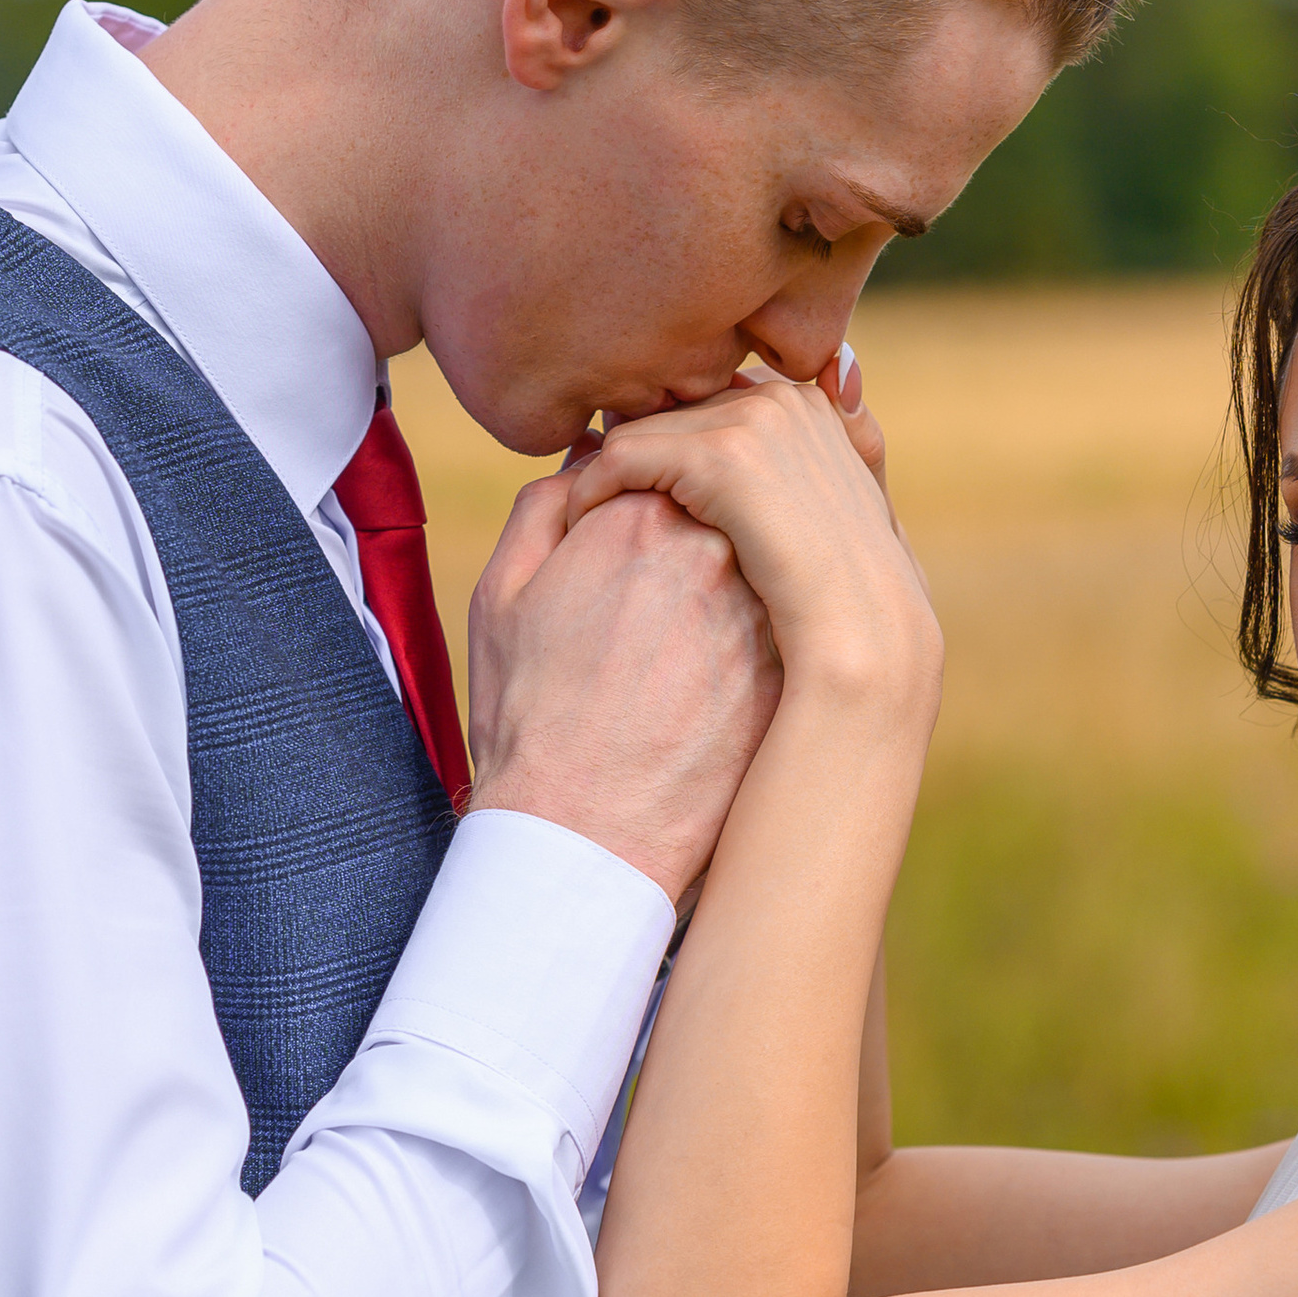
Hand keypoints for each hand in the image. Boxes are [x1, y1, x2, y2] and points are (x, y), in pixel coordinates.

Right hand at [463, 475, 780, 900]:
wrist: (584, 837)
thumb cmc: (530, 720)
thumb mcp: (502, 598)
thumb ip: (545, 506)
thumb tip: (594, 459)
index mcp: (641, 516)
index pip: (667, 461)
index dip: (643, 489)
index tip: (624, 529)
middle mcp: (718, 551)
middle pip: (726, 500)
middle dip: (700, 520)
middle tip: (658, 582)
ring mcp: (767, 609)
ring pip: (767, 555)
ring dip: (743, 568)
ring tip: (686, 629)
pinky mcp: (795, 666)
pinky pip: (793, 614)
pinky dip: (770, 619)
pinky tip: (722, 666)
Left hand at [564, 375, 940, 719]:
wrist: (864, 643)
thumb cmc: (849, 598)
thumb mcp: (853, 510)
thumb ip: (841, 446)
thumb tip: (836, 381)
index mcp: (807, 401)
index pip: (706, 403)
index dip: (666, 449)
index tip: (635, 493)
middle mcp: (782, 395)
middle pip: (667, 410)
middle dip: (632, 455)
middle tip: (592, 505)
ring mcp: (755, 420)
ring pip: (636, 429)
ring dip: (601, 475)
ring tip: (579, 522)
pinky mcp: (719, 455)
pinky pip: (617, 458)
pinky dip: (587, 493)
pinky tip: (576, 532)